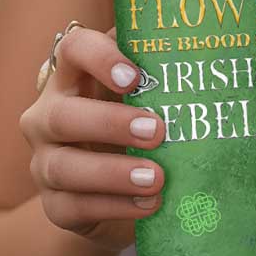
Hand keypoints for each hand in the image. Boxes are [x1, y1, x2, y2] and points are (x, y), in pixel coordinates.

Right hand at [19, 24, 165, 249]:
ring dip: (113, 173)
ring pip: (64, 167)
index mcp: (72, 76)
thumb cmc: (135, 123)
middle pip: (62, 115)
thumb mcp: (146, 94)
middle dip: (110, 123)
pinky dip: (115, 206)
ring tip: (157, 178)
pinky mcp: (55, 205)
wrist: (114, 190)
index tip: (135, 76)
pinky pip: (74, 207)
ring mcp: (45, 162)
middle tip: (158, 130)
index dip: (99, 58)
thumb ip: (163, 70)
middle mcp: (48, 115)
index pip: (72, 49)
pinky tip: (148, 203)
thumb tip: (210, 48)